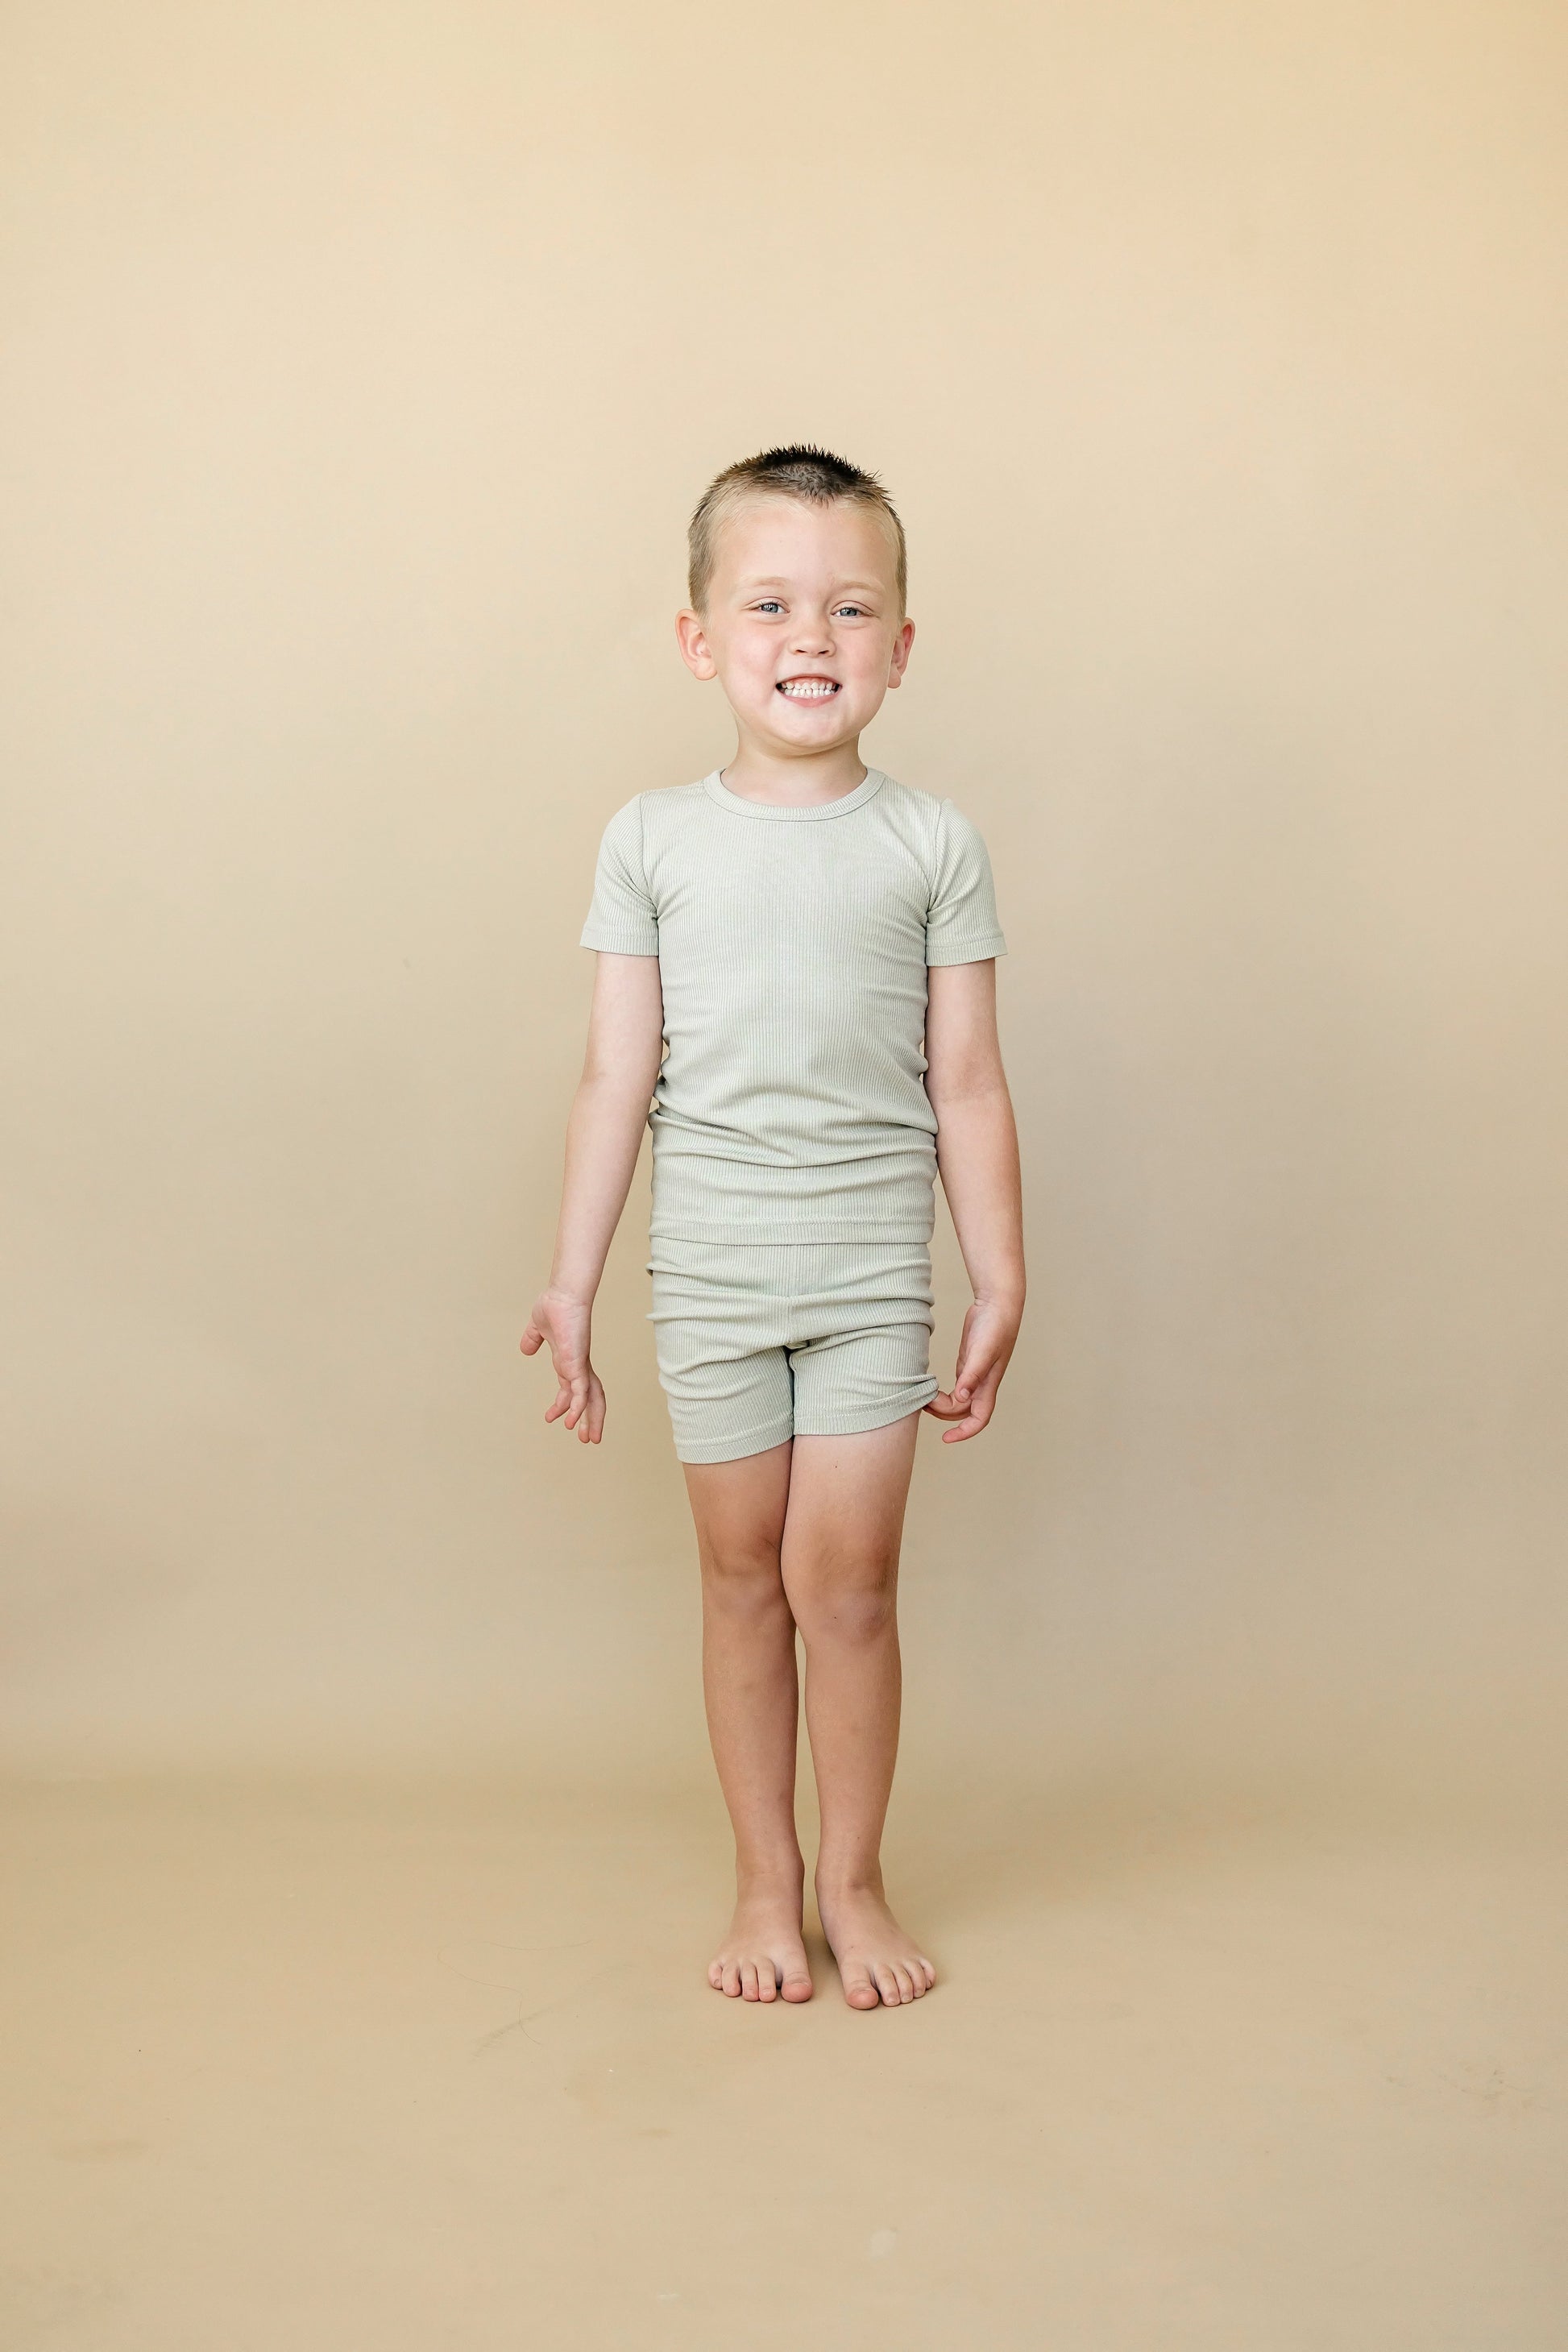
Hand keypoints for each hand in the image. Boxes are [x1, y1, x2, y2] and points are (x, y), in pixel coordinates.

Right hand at [519, 1290, 605, 1443]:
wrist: (563, 1295)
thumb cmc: (553, 1307)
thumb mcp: (538, 1328)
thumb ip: (532, 1339)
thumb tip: (526, 1349)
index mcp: (571, 1361)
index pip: (572, 1389)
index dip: (565, 1406)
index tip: (552, 1419)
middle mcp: (579, 1366)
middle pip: (590, 1398)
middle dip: (589, 1420)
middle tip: (587, 1439)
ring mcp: (580, 1366)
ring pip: (591, 1399)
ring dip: (589, 1419)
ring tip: (586, 1438)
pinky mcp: (578, 1364)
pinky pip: (581, 1391)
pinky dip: (579, 1407)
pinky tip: (571, 1420)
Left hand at [924, 1295, 1020, 1442]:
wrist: (997, 1305)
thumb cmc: (995, 1327)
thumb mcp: (983, 1350)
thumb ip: (972, 1374)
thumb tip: (961, 1397)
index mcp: (988, 1384)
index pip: (979, 1418)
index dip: (964, 1432)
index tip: (945, 1438)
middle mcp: (982, 1383)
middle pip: (963, 1412)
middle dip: (944, 1415)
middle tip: (924, 1404)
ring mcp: (974, 1374)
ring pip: (959, 1401)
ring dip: (943, 1405)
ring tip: (924, 1398)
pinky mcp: (967, 1364)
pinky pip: (956, 1387)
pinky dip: (943, 1393)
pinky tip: (931, 1388)